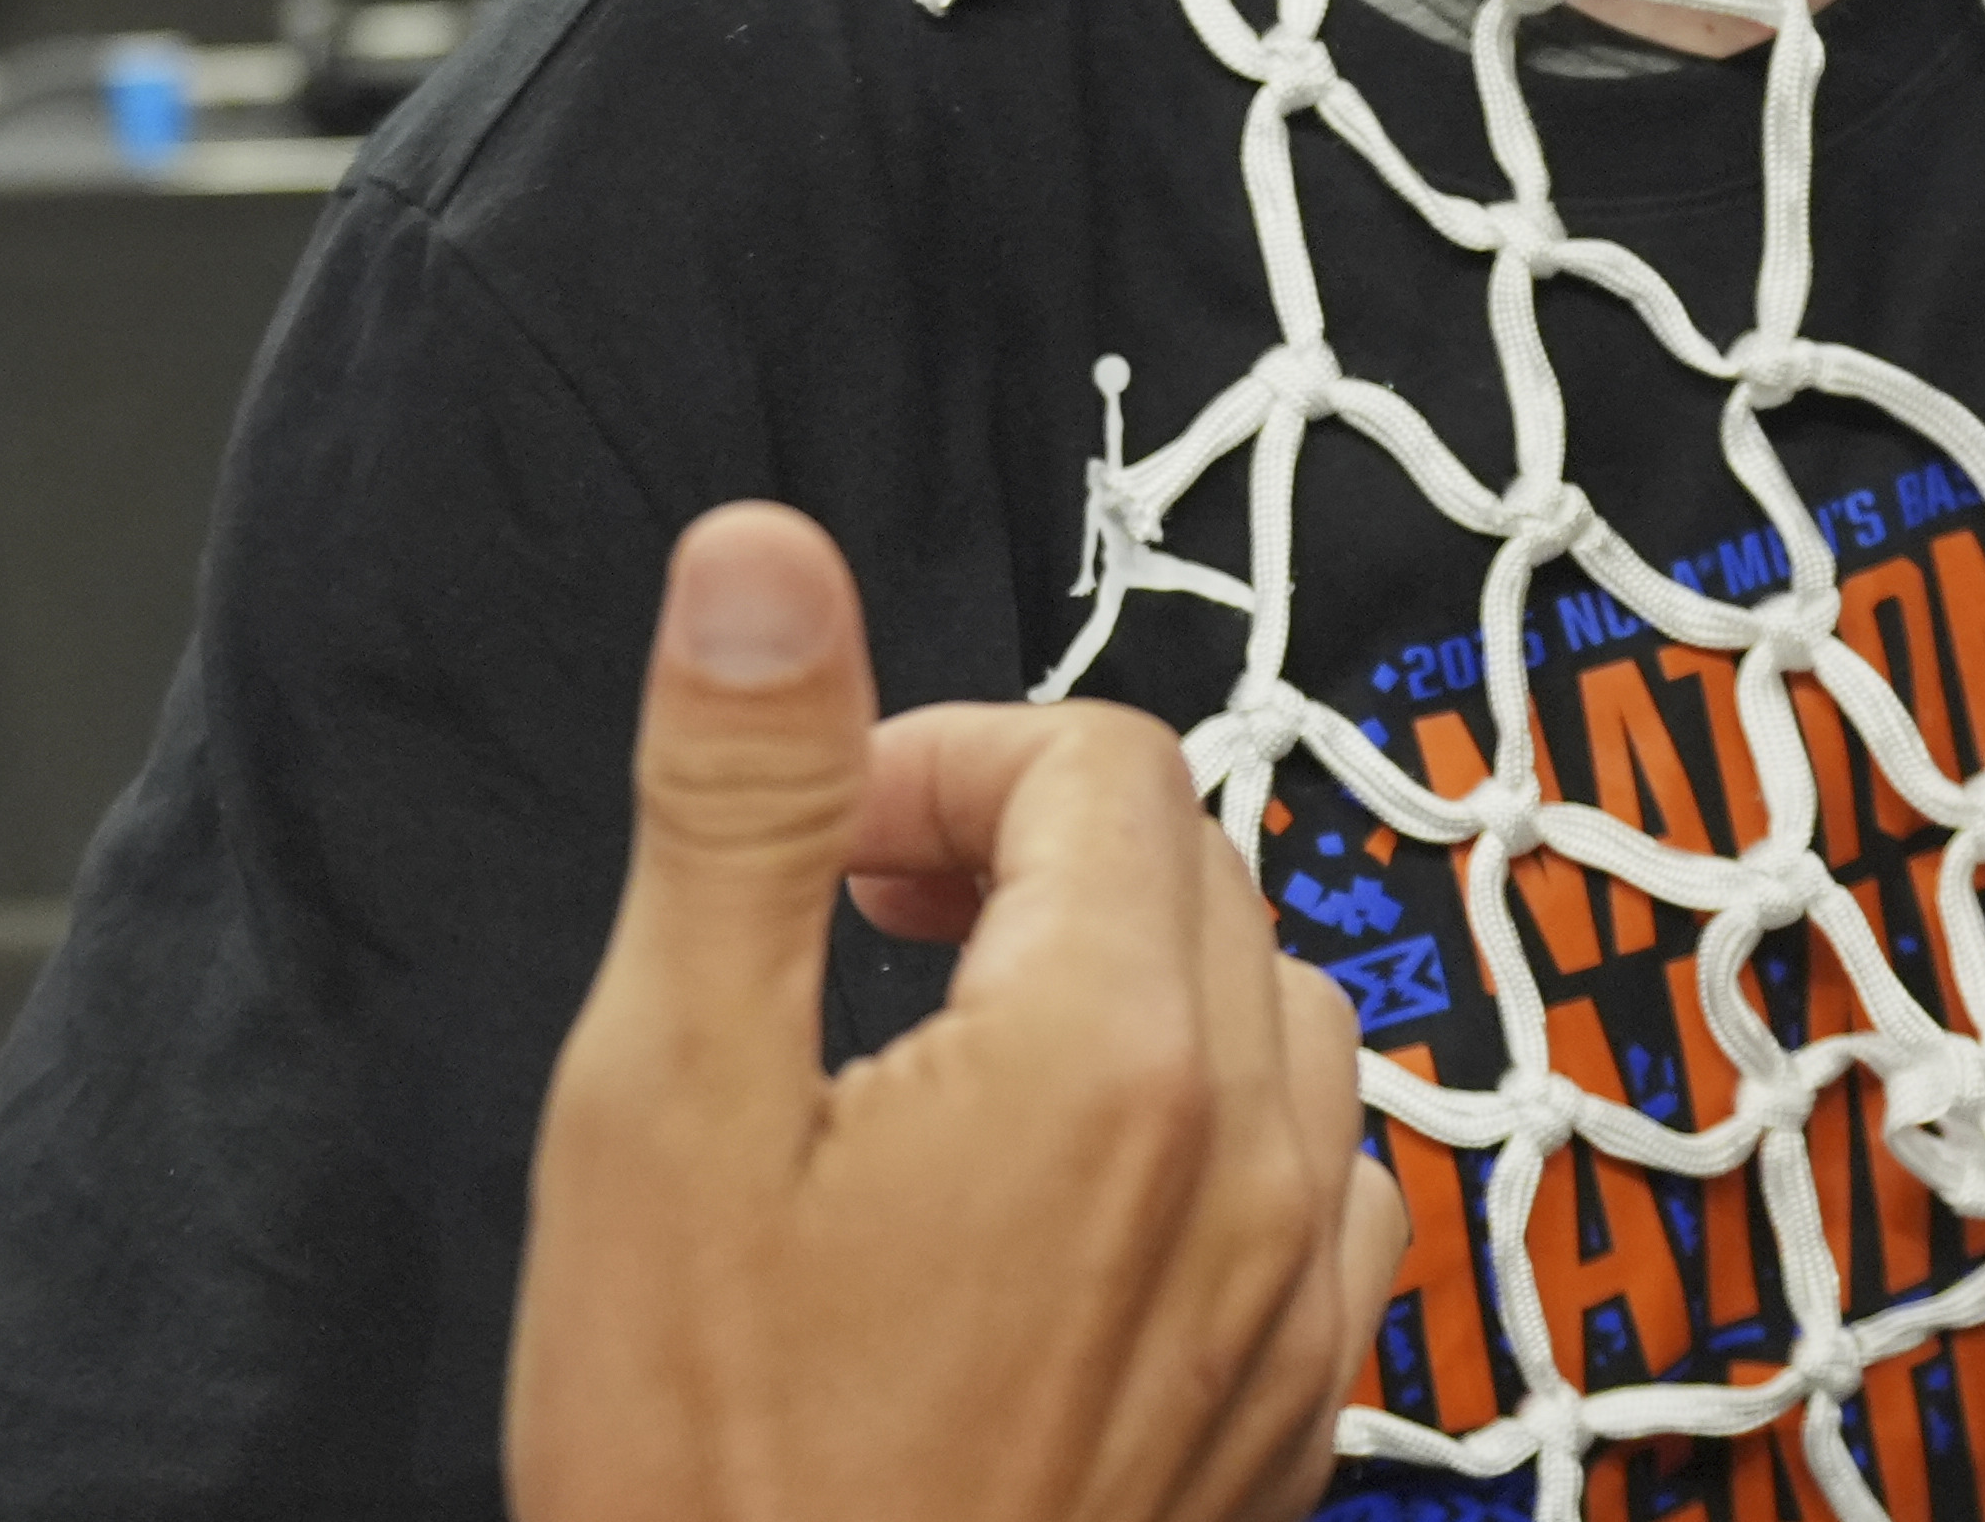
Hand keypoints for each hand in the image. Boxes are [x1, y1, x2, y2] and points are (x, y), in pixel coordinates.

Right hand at [505, 505, 1407, 1521]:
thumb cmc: (705, 1470)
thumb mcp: (658, 1102)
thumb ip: (741, 801)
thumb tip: (761, 555)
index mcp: (1110, 1060)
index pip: (1099, 764)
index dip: (939, 767)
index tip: (825, 858)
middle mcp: (1255, 1173)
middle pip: (1200, 870)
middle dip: (1033, 854)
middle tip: (862, 933)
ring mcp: (1296, 1317)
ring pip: (1286, 1021)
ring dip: (1139, 981)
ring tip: (958, 1053)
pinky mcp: (1291, 1433)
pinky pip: (1326, 1199)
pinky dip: (1218, 1139)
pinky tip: (1069, 1208)